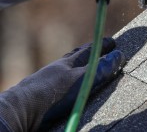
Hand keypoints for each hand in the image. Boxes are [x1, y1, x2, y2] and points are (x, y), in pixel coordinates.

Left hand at [0, 38, 124, 131]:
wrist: (21, 110)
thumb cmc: (52, 93)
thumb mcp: (82, 80)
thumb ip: (100, 69)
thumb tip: (119, 55)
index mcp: (67, 64)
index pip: (88, 51)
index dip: (101, 46)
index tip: (112, 42)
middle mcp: (56, 70)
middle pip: (74, 58)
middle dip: (87, 54)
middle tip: (97, 50)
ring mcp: (47, 82)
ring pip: (64, 71)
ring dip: (75, 69)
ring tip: (82, 69)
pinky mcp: (41, 96)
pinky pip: (57, 84)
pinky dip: (66, 83)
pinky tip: (66, 89)